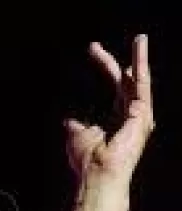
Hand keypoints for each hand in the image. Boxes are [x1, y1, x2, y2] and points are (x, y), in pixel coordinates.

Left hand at [65, 34, 154, 193]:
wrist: (96, 173)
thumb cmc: (87, 159)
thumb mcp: (77, 134)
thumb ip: (75, 124)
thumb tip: (68, 119)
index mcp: (119, 116)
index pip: (116, 85)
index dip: (106, 65)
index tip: (93, 48)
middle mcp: (133, 115)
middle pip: (130, 80)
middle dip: (128, 57)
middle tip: (131, 37)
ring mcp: (140, 117)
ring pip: (141, 82)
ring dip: (141, 60)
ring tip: (140, 40)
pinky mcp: (142, 119)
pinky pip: (142, 92)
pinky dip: (139, 77)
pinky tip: (135, 63)